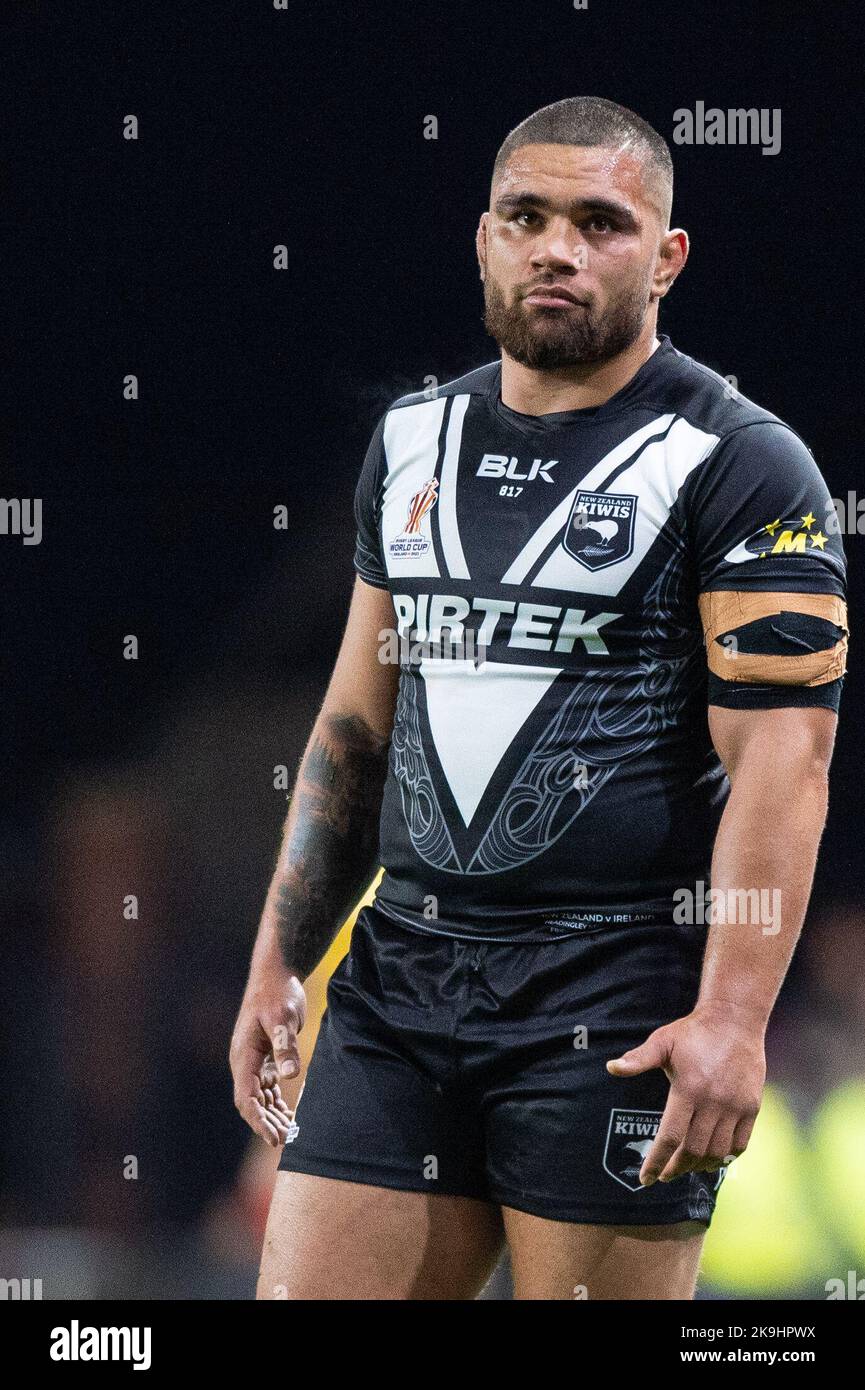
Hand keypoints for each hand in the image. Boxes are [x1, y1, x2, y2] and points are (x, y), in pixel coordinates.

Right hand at [230, 967, 306, 1146]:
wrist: (276, 974)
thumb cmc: (278, 993)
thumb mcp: (283, 1017)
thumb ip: (285, 1045)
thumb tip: (289, 1076)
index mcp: (243, 1055)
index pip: (246, 1097)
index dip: (259, 1120)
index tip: (273, 1138)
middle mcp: (244, 1061)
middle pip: (252, 1102)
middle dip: (267, 1123)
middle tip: (287, 1142)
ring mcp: (254, 1060)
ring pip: (260, 1097)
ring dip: (272, 1116)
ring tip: (290, 1135)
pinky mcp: (265, 1057)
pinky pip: (268, 1087)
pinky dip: (277, 1103)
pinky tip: (290, 1114)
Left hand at [606, 1001, 764, 1184]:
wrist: (735, 1020)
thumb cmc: (694, 1032)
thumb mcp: (662, 1041)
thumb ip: (638, 1059)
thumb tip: (611, 1067)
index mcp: (688, 1089)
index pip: (670, 1137)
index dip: (657, 1162)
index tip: (646, 1179)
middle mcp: (714, 1102)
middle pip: (693, 1150)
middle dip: (676, 1169)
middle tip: (664, 1176)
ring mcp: (735, 1106)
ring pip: (717, 1152)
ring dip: (699, 1167)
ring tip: (686, 1168)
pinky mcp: (752, 1107)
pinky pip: (740, 1144)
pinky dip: (725, 1158)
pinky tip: (712, 1160)